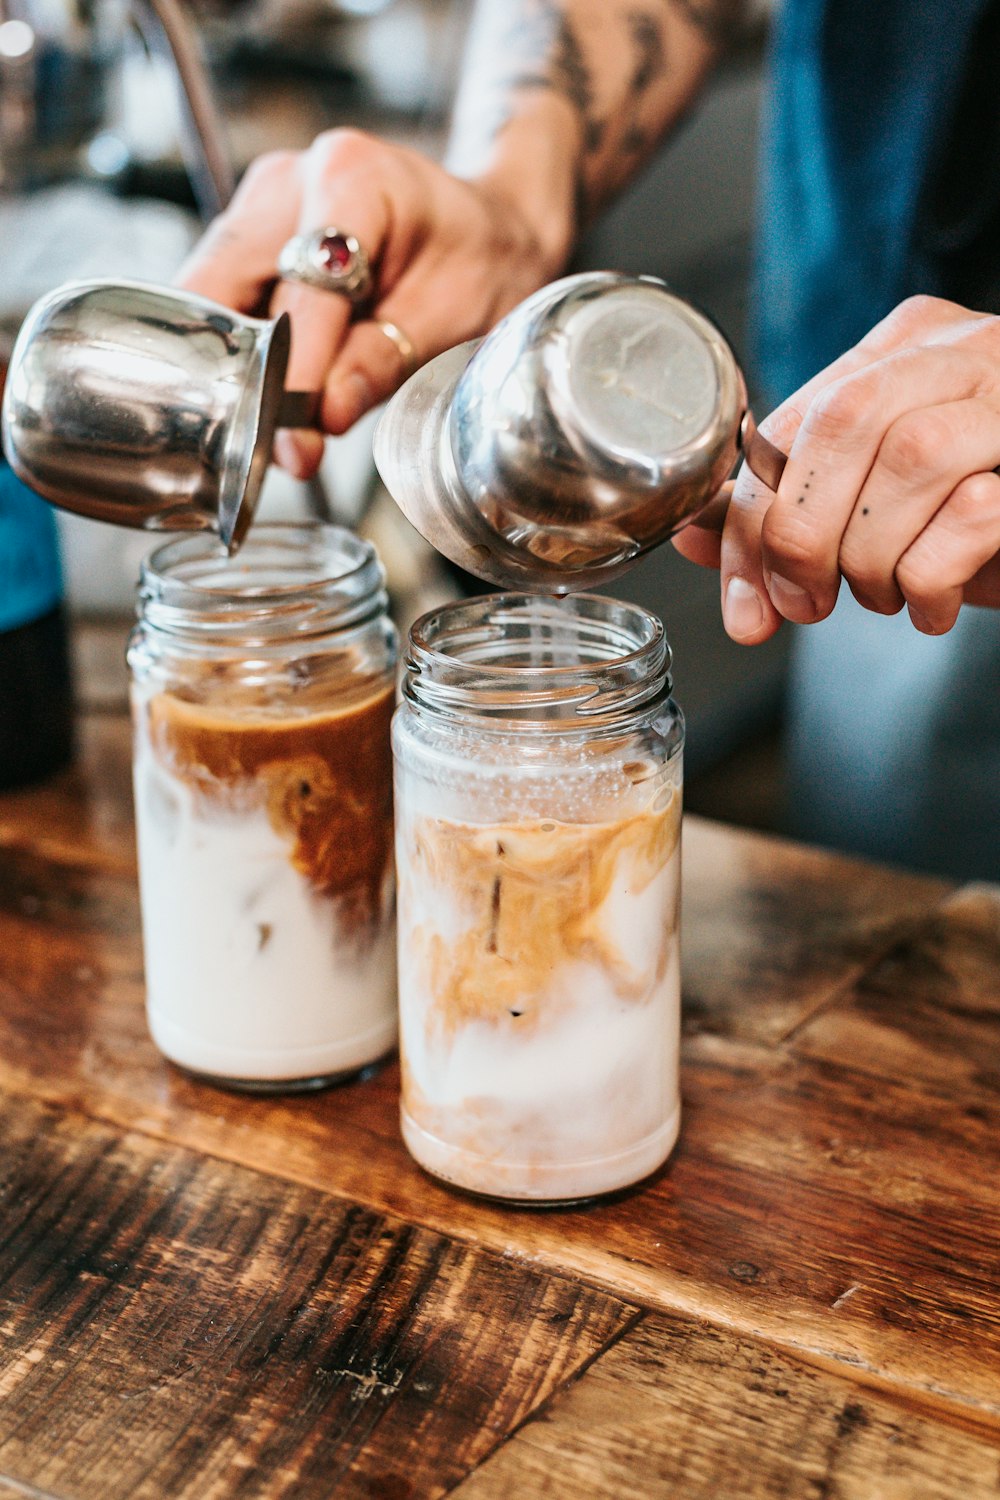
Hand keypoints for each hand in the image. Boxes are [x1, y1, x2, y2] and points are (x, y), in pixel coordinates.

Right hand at [176, 129, 562, 476]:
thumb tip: (319, 416)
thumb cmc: (481, 260)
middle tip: (262, 438)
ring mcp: (262, 204)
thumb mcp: (454, 320)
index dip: (293, 369)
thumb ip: (383, 363)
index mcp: (351, 178)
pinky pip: (224, 300)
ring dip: (230, 362)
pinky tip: (269, 385)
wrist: (489, 228)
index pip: (300, 289)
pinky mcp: (251, 237)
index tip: (294, 433)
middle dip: (233, 368)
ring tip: (272, 420)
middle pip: (222, 284)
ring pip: (210, 296)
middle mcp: (290, 180)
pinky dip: (239, 349)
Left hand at [673, 295, 999, 639]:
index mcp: (899, 349)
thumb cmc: (972, 509)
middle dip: (803, 532)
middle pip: (843, 420)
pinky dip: (930, 576)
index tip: (745, 602)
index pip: (791, 422)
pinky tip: (929, 604)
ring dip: (871, 556)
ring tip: (882, 597)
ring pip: (911, 458)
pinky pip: (975, 510)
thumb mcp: (871, 504)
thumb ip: (789, 510)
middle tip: (804, 602)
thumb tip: (693, 539)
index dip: (751, 520)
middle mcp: (959, 353)